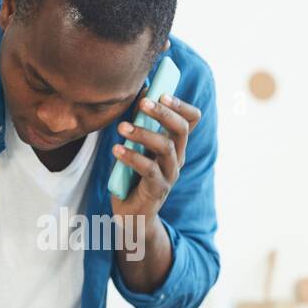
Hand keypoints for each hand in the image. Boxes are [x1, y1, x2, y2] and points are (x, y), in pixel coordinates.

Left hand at [109, 91, 202, 221]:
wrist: (132, 215)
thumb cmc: (132, 176)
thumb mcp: (137, 147)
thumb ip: (140, 125)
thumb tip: (138, 94)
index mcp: (175, 144)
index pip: (191, 120)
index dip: (182, 105)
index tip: (163, 92)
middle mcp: (177, 158)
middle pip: (180, 130)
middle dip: (163, 113)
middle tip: (142, 103)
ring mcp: (169, 174)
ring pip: (166, 147)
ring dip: (143, 134)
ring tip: (121, 127)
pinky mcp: (157, 189)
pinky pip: (149, 170)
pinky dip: (132, 157)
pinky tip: (117, 150)